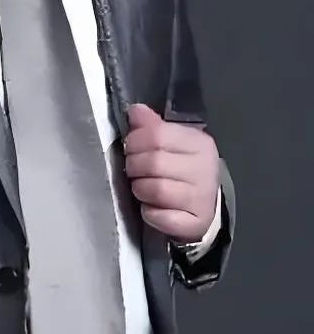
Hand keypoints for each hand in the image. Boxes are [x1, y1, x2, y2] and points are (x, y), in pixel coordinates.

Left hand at [123, 103, 219, 242]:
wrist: (201, 204)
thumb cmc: (180, 168)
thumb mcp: (169, 142)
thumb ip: (151, 126)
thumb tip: (135, 111)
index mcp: (199, 143)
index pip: (157, 135)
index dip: (135, 140)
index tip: (129, 146)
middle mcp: (205, 169)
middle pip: (154, 162)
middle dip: (134, 166)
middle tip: (132, 169)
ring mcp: (203, 198)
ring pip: (157, 190)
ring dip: (140, 189)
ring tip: (140, 186)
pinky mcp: (197, 223)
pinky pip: (162, 217)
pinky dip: (150, 213)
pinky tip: (150, 207)